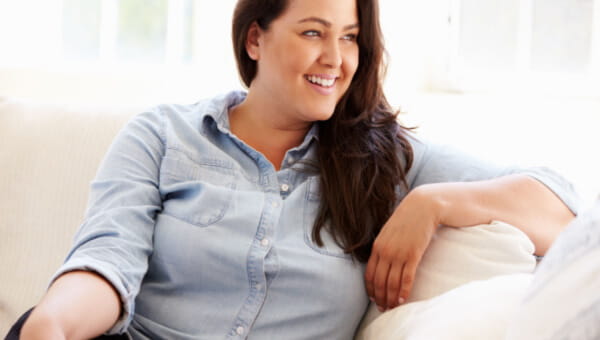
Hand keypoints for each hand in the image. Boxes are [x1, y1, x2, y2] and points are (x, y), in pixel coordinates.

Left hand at [365, 185, 440, 310]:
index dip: (371, 289)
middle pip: (379, 281)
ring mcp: (398, 254)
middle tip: (383, 309)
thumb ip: (384, 245)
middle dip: (380, 298)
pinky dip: (403, 292)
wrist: (423, 206)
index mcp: (377, 246)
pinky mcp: (413, 255)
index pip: (370, 274)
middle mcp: (385, 252)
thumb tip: (382, 260)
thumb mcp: (389, 231)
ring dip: (391, 299)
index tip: (373, 299)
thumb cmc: (407, 218)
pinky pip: (406, 279)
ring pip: (392, 283)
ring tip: (392, 308)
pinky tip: (403, 301)